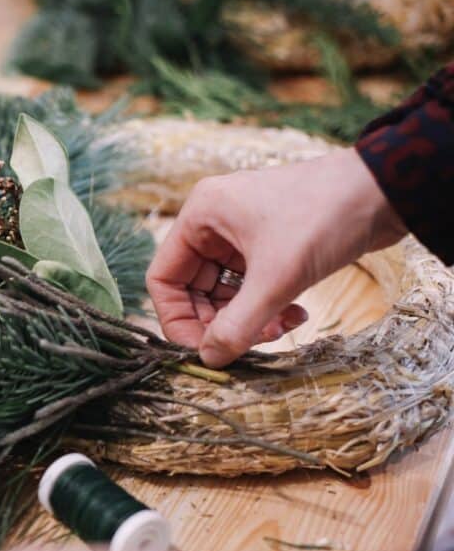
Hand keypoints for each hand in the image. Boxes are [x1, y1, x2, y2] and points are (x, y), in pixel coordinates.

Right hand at [147, 148, 406, 367]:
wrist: (386, 191)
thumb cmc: (324, 219)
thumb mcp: (276, 279)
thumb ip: (237, 325)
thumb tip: (209, 359)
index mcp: (200, 217)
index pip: (163, 279)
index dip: (177, 320)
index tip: (204, 349)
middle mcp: (214, 222)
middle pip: (193, 290)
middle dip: (220, 322)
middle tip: (251, 342)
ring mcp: (241, 233)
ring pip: (224, 292)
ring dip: (247, 318)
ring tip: (281, 328)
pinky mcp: (269, 243)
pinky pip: (250, 286)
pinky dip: (267, 306)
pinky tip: (296, 315)